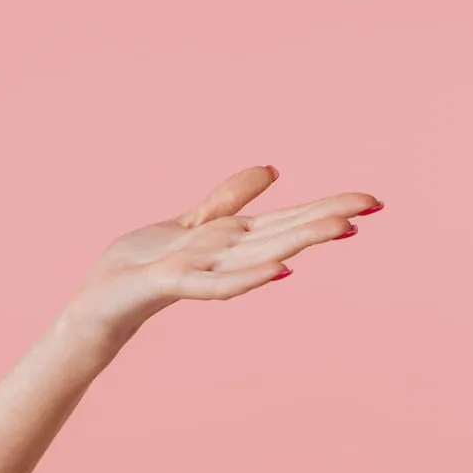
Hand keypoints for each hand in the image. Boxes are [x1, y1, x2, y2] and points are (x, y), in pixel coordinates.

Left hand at [67, 165, 380, 338]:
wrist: (99, 302)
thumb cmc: (143, 264)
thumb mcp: (190, 222)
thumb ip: (230, 201)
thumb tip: (273, 170)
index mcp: (231, 238)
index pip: (287, 219)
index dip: (326, 207)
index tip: (372, 199)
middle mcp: (225, 256)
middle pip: (283, 233)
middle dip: (325, 219)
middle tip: (373, 207)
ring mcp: (202, 271)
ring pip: (259, 255)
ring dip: (299, 242)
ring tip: (341, 230)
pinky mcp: (171, 284)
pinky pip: (215, 284)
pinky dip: (247, 278)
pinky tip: (280, 271)